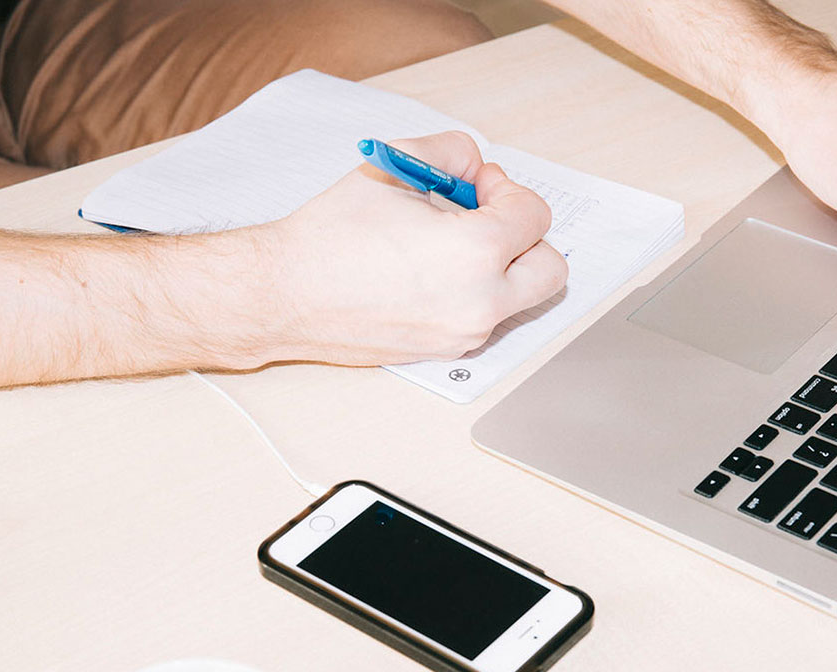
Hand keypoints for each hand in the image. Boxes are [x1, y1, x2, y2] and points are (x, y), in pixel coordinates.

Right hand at [255, 130, 566, 364]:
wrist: (285, 294)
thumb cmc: (330, 236)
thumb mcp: (394, 166)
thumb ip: (451, 153)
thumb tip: (475, 169)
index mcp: (476, 252)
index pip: (535, 216)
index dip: (507, 190)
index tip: (477, 186)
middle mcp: (479, 302)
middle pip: (551, 270)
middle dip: (526, 238)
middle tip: (485, 220)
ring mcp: (463, 334)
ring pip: (518, 299)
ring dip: (499, 267)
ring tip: (447, 246)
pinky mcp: (443, 353)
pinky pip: (483, 319)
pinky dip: (473, 294)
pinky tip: (429, 274)